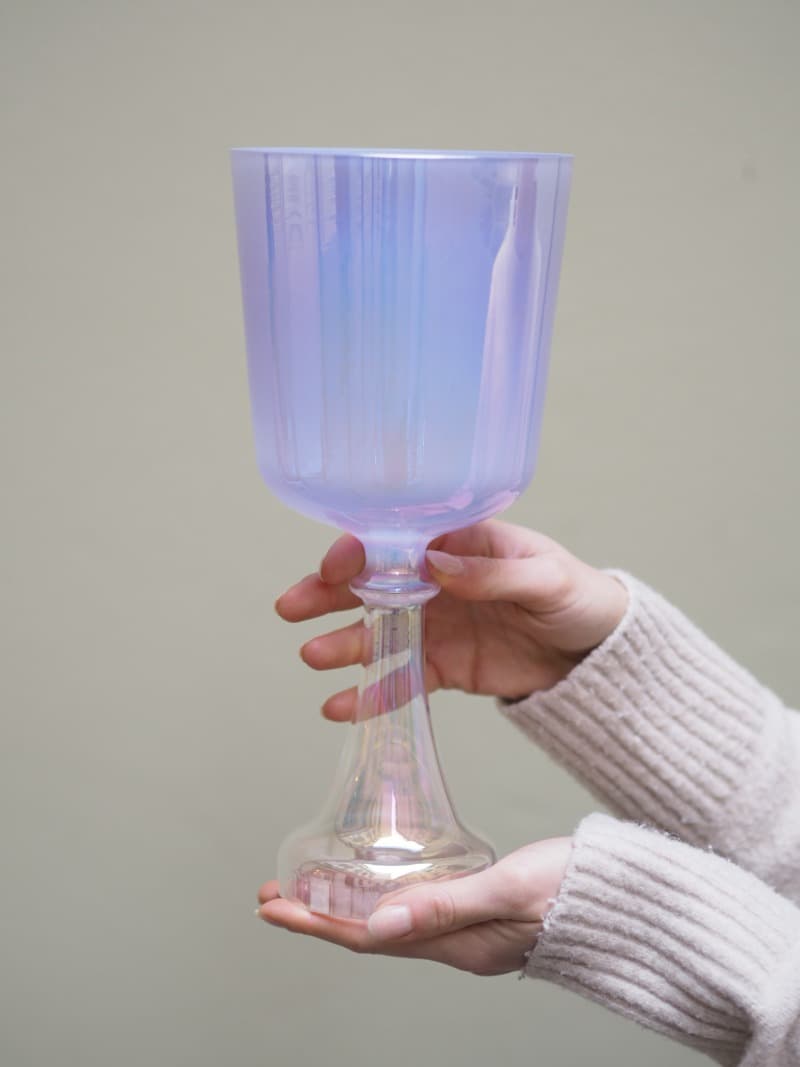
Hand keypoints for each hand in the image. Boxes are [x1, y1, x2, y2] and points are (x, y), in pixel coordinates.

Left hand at [256, 837, 570, 975]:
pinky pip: (419, 909)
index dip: (317, 922)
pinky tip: (378, 881)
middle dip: (320, 915)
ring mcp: (472, 932)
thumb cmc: (578, 889)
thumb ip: (447, 906)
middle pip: (372, 932)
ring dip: (347, 905)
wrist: (630, 898)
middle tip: (276, 894)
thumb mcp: (510, 890)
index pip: (369, 937)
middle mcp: (460, 945)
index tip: (274, 906)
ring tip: (311, 887)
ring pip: (392, 921)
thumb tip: (378, 924)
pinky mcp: (484, 912)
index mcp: (461, 946)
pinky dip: (385, 896)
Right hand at [276, 519, 627, 718]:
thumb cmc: (579, 596)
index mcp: (461, 542)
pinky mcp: (443, 666)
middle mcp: (438, 580)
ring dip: (342, 643)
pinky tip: (339, 707)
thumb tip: (437, 565)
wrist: (599, 654)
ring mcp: (436, 624)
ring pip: (376, 632)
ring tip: (314, 657)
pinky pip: (400, 680)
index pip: (399, 537)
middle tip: (292, 608)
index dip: (362, 549)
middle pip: (372, 583)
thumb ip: (494, 572)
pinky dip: (370, 693)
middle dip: (328, 593)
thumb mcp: (547, 577)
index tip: (337, 567)